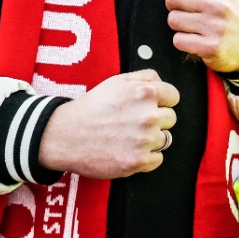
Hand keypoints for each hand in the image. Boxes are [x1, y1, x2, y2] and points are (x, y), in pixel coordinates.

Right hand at [36, 70, 176, 178]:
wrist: (65, 136)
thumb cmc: (90, 108)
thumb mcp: (116, 82)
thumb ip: (144, 77)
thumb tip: (161, 81)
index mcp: (145, 93)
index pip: (173, 97)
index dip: (162, 101)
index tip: (151, 107)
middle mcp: (149, 115)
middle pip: (171, 118)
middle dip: (156, 120)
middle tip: (134, 123)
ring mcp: (144, 139)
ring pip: (165, 139)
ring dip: (151, 139)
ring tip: (130, 137)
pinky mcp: (138, 160)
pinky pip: (157, 159)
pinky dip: (146, 158)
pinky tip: (129, 150)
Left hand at [165, 0, 238, 72]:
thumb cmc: (228, 16)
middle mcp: (219, 5)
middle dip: (173, 6)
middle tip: (183, 11)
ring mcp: (215, 26)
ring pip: (173, 19)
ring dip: (178, 25)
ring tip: (192, 26)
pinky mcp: (210, 46)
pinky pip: (178, 40)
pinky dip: (183, 41)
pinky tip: (195, 40)